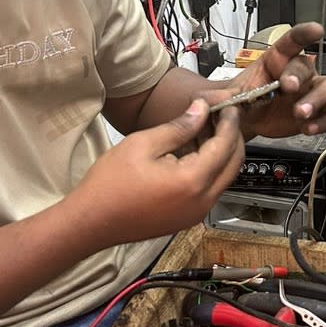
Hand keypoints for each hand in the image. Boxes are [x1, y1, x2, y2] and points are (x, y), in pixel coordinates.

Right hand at [71, 100, 243, 247]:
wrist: (91, 221)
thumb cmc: (110, 184)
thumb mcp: (143, 144)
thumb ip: (179, 127)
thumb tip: (201, 109)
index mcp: (193, 181)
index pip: (226, 146)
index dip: (230, 122)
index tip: (229, 106)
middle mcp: (202, 201)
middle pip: (234, 163)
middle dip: (232, 137)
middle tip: (222, 116)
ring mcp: (196, 213)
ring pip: (224, 177)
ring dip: (221, 153)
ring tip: (205, 129)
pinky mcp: (188, 218)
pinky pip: (210, 189)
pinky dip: (210, 169)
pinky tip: (193, 152)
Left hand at [218, 22, 325, 138]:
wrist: (246, 121)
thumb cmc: (242, 101)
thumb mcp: (227, 96)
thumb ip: (217, 97)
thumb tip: (205, 101)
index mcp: (276, 60)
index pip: (291, 41)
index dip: (304, 34)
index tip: (315, 30)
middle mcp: (297, 73)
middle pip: (308, 67)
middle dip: (300, 77)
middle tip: (289, 89)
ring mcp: (309, 93)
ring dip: (318, 100)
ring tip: (301, 115)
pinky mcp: (317, 113)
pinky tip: (309, 128)